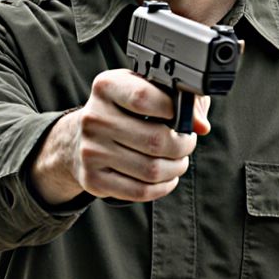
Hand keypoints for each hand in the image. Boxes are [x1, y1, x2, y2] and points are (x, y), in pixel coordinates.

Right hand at [30, 69, 210, 205]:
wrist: (77, 140)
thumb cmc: (121, 111)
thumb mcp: (142, 89)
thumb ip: (178, 96)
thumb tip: (200, 123)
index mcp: (106, 87)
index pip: (145, 97)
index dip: (175, 109)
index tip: (188, 118)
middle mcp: (94, 117)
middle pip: (155, 140)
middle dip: (183, 145)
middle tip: (187, 142)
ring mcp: (91, 151)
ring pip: (151, 169)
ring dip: (176, 167)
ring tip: (179, 160)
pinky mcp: (93, 179)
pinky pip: (140, 191)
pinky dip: (163, 187)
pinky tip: (167, 177)